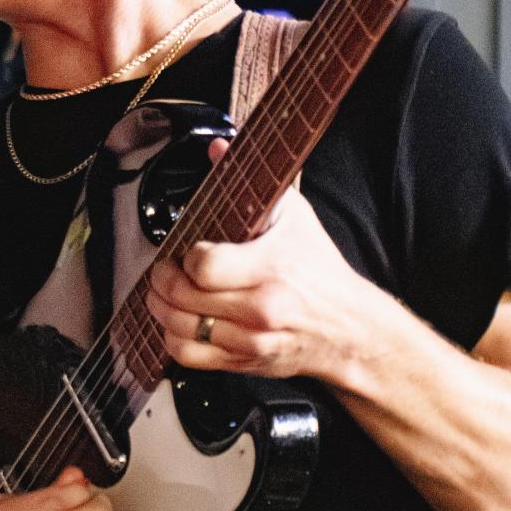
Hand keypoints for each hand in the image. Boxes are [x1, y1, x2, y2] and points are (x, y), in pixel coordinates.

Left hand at [146, 157, 378, 383]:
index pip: (203, 266)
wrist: (349, 328)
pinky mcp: (246, 362)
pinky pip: (191, 358)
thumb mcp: (295, 216)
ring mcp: (252, 339)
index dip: (186, 257)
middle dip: (162, 281)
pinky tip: (175, 324)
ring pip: (182, 330)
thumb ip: (250, 183)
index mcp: (271, 267)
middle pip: (184, 298)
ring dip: (161, 309)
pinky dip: (173, 340)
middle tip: (162, 270)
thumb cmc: (320, 269)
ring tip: (161, 294)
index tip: (188, 251)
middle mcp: (260, 308)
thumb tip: (218, 148)